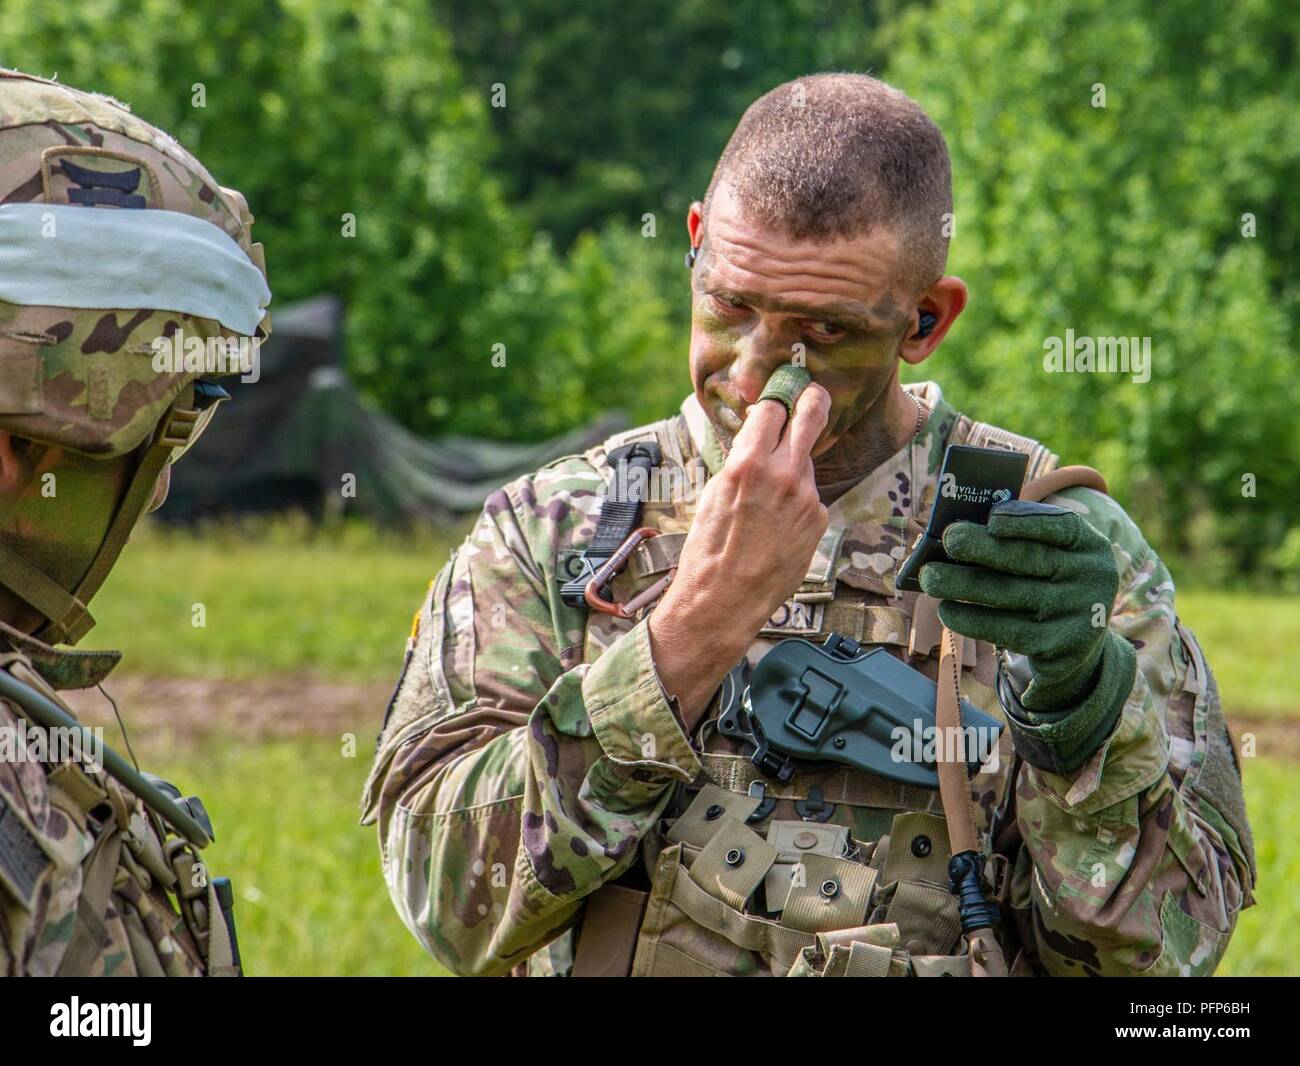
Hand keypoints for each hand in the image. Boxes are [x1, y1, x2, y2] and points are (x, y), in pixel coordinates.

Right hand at [648, 384, 830, 727]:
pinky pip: (809, 496)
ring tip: (768, 500)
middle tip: (814, 393)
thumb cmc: (708, 550)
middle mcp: (784, 474)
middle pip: (811, 415)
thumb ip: (740, 461)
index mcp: (749, 463)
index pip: (772, 409)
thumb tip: (755, 438)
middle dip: (813, 399)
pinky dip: (797, 502)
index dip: (773, 404)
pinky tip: (776, 525)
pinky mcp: (819, 518)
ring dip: (793, 467)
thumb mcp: (713, 494)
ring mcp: (807, 497)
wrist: (725, 599)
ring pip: (806, 462)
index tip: (778, 400)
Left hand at [918, 499, 1119, 711]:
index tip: (992, 518)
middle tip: (949, 540)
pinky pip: (1006, 630)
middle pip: (1030, 559)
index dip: (1026, 521)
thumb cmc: (1047, 584)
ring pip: (1011, 594)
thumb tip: (958, 532)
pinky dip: (971, 620)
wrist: (1075, 646)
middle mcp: (1091, 578)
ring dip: (964, 584)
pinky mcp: (1058, 648)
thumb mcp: (1049, 557)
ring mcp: (1077, 615)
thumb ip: (1016, 541)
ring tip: (931, 578)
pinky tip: (946, 610)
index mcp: (1089, 545)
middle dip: (983, 548)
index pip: (1063, 526)